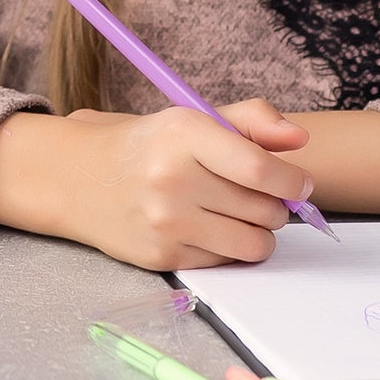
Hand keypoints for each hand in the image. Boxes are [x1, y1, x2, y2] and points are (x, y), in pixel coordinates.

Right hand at [59, 98, 314, 270]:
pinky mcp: (163, 258)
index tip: (300, 183)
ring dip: (260, 233)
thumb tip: (299, 140)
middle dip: (276, 206)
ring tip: (242, 215)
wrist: (79, 177)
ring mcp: (166, 223)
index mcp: (184, 133)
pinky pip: (226, 263)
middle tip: (261, 195)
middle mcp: (173, 179)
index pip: (259, 169)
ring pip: (253, 244)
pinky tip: (210, 228)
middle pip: (264, 210)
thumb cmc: (149, 144)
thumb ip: (252, 121)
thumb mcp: (194, 117)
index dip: (292, 181)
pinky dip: (229, 249)